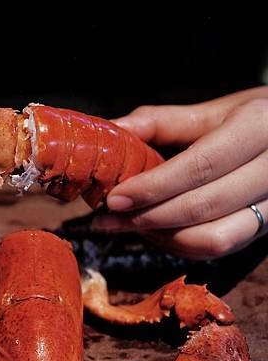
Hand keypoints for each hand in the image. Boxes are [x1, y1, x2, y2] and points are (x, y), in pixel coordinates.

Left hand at [92, 87, 267, 258]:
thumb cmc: (254, 121)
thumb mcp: (215, 111)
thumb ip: (163, 121)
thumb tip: (113, 129)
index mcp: (256, 129)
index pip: (199, 167)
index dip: (152, 188)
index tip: (114, 199)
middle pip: (202, 207)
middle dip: (148, 218)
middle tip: (109, 220)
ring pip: (213, 238)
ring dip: (163, 238)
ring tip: (130, 227)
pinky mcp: (265, 229)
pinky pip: (220, 249)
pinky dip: (181, 246)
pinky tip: (157, 233)